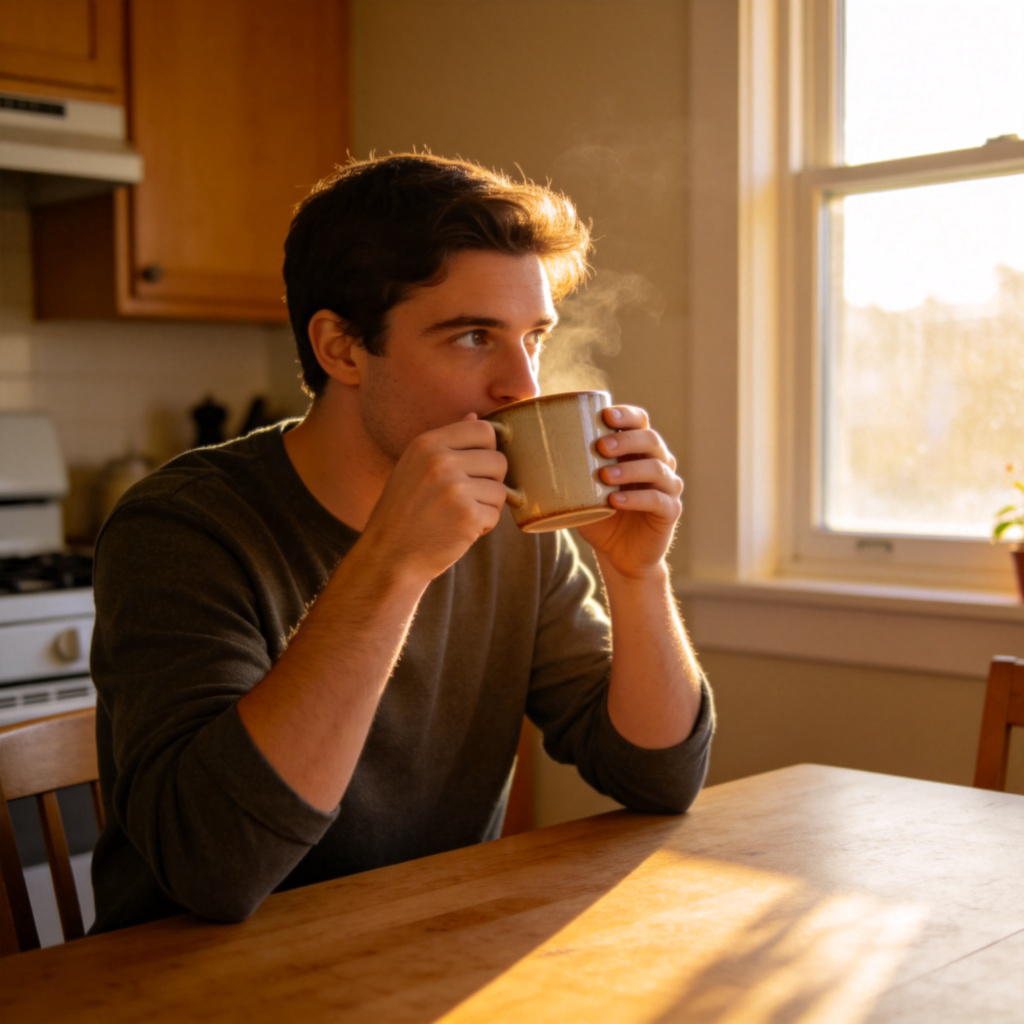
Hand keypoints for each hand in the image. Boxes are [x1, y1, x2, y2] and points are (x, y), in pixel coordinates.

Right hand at [359, 416, 507, 583]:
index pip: (484, 429)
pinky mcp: (468, 516)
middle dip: (490, 481)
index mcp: (427, 444)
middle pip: (498, 460)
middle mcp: (441, 462)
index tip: (476, 468)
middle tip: (467, 498)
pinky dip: (484, 526)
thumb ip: (446, 442)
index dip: (488, 450)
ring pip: (501, 490)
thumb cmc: (404, 511)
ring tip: (459, 515)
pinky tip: (459, 530)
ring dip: (487, 506)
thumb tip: (476, 417)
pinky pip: (496, 514)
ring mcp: (455, 489)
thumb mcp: (414, 466)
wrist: (389, 556)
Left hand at [576, 404, 683, 577]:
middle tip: (600, 446)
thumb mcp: (578, 490)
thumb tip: (519, 449)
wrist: (619, 555)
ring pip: (657, 468)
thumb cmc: (598, 515)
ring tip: (604, 476)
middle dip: (626, 439)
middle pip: (650, 440)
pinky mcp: (670, 512)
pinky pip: (658, 500)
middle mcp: (659, 463)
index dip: (626, 415)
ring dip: (630, 469)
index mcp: (637, 450)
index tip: (604, 415)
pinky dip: (637, 499)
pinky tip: (615, 501)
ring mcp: (668, 487)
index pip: (640, 421)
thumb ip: (562, 469)